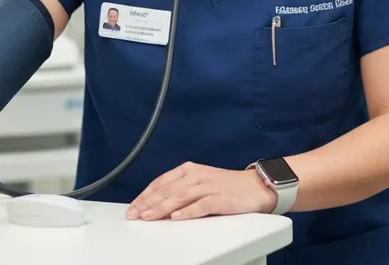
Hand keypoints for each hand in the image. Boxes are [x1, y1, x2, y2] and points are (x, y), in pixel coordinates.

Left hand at [126, 162, 276, 220]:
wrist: (256, 186)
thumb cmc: (228, 187)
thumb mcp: (200, 183)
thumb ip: (181, 191)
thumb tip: (157, 205)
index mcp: (189, 170)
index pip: (161, 182)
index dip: (145, 195)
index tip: (132, 207)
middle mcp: (197, 176)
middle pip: (167, 190)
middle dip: (148, 203)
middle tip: (135, 215)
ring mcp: (209, 186)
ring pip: (180, 196)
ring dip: (162, 207)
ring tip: (149, 217)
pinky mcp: (221, 198)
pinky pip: (201, 205)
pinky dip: (187, 211)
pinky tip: (177, 217)